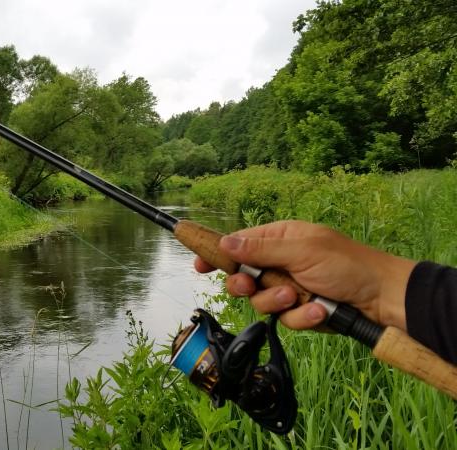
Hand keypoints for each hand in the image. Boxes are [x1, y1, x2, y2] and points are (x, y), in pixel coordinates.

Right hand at [194, 220, 415, 330]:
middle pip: (242, 279)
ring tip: (300, 298)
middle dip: (247, 286)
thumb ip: (260, 250)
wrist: (382, 299)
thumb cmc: (347, 265)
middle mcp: (280, 264)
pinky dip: (302, 317)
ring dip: (279, 303)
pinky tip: (318, 311)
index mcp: (279, 239)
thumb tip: (224, 243)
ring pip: (261, 303)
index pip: (238, 245)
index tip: (199, 265)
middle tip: (251, 286)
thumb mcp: (301, 251)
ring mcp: (289, 289)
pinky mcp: (300, 312)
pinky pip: (285, 320)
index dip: (217, 254)